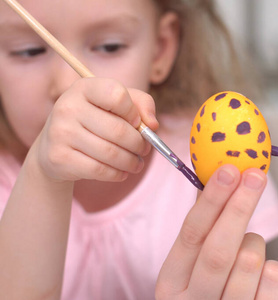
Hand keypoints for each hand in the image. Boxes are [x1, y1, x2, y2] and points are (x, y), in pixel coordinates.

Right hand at [30, 77, 157, 182]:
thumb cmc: (95, 121)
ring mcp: (60, 132)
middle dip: (139, 144)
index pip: (117, 95)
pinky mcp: (58, 157)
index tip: (137, 123)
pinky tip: (122, 172)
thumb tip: (153, 125)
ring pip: (111, 153)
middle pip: (119, 130)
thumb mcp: (117, 105)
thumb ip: (142, 104)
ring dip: (131, 162)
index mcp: (84, 88)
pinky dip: (117, 174)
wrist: (53, 147)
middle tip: (144, 150)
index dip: (133, 111)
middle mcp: (68, 106)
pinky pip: (99, 170)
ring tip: (137, 164)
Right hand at [156, 165, 277, 299]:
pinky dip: (276, 269)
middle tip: (255, 177)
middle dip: (239, 207)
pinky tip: (266, 276)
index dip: (211, 200)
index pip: (190, 235)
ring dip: (257, 244)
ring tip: (252, 251)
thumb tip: (225, 177)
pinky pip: (276, 280)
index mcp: (172, 283)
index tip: (229, 171)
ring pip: (250, 261)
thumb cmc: (214, 290)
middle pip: (219, 251)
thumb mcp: (196, 266)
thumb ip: (207, 231)